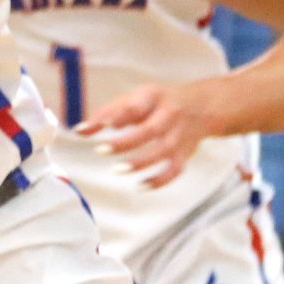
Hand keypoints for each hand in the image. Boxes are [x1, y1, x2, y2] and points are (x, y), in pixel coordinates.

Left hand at [77, 81, 225, 188]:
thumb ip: (107, 113)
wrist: (202, 105)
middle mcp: (169, 115)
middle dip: (125, 142)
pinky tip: (140, 186)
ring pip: (163, 151)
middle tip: (101, 149)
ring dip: (140, 162)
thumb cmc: (158, 102)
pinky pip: (175, 170)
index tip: (102, 125)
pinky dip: (160, 180)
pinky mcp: (185, 153)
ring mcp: (179, 135)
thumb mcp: (134, 98)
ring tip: (117, 169)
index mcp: (153, 97)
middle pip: (150, 130)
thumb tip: (80, 130)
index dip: (119, 115)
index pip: (136, 106)